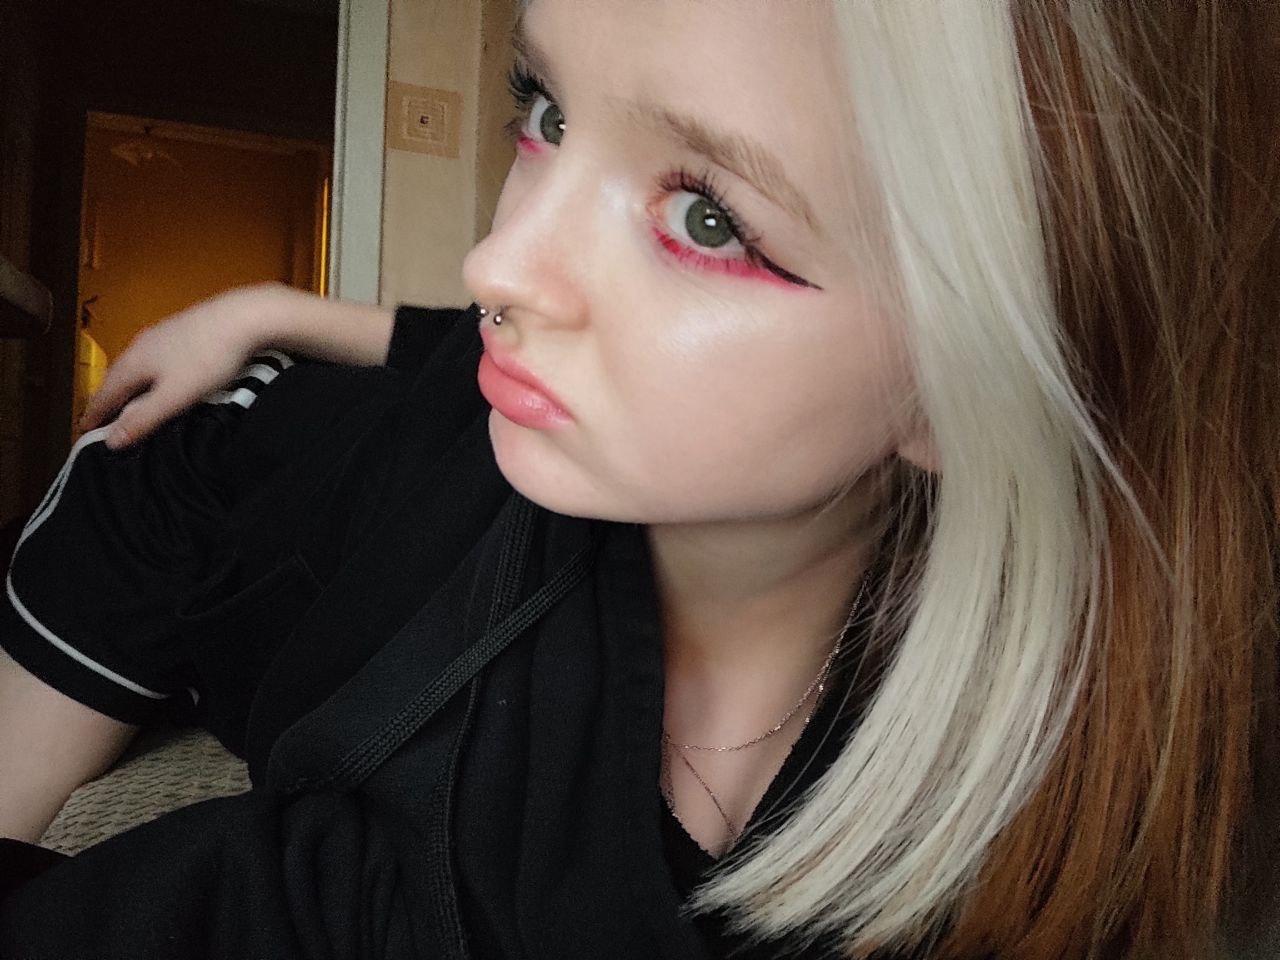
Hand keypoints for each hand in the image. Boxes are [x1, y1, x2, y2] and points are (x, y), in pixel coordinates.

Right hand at [76, 284, 287, 448]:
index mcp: (133, 362)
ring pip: (135, 365)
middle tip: (101, 418)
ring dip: (127, 384)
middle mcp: (140, 345)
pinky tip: (158, 375)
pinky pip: (153, 357)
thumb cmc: (207, 359)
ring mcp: (160, 334)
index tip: (83, 429)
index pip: (104, 393)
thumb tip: (110, 441)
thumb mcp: (174, 396)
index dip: (94, 413)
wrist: (244, 317)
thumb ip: (143, 418)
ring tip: (126, 399)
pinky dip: (147, 373)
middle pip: (116, 377)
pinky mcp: (181, 330)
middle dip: (107, 398)